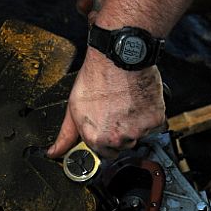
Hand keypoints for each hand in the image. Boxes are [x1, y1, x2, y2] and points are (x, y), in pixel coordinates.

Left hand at [47, 47, 165, 157]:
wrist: (118, 57)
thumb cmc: (97, 77)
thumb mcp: (73, 107)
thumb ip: (66, 135)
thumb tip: (55, 152)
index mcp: (96, 138)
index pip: (105, 153)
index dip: (106, 138)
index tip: (107, 126)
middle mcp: (117, 138)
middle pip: (123, 145)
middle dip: (121, 131)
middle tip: (117, 110)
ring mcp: (137, 130)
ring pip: (140, 135)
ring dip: (136, 124)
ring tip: (127, 103)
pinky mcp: (154, 120)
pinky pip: (155, 125)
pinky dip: (151, 115)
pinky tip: (139, 101)